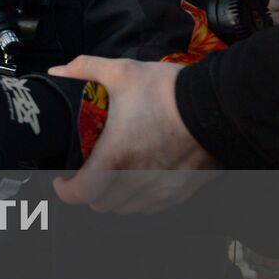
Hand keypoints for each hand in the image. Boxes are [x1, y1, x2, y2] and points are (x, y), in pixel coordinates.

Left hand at [48, 56, 220, 213]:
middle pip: (102, 205)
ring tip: (111, 177)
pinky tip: (139, 180)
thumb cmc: (168, 91)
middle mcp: (138, 180)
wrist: (221, 104)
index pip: (81, 194)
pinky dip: (140, 200)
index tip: (60, 180)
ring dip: (114, 198)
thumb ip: (84, 69)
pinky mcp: (183, 191)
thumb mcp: (122, 72)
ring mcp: (162, 190)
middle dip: (89, 192)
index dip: (64, 192)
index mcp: (116, 156)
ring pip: (126, 209)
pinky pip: (153, 208)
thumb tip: (57, 70)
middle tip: (86, 173)